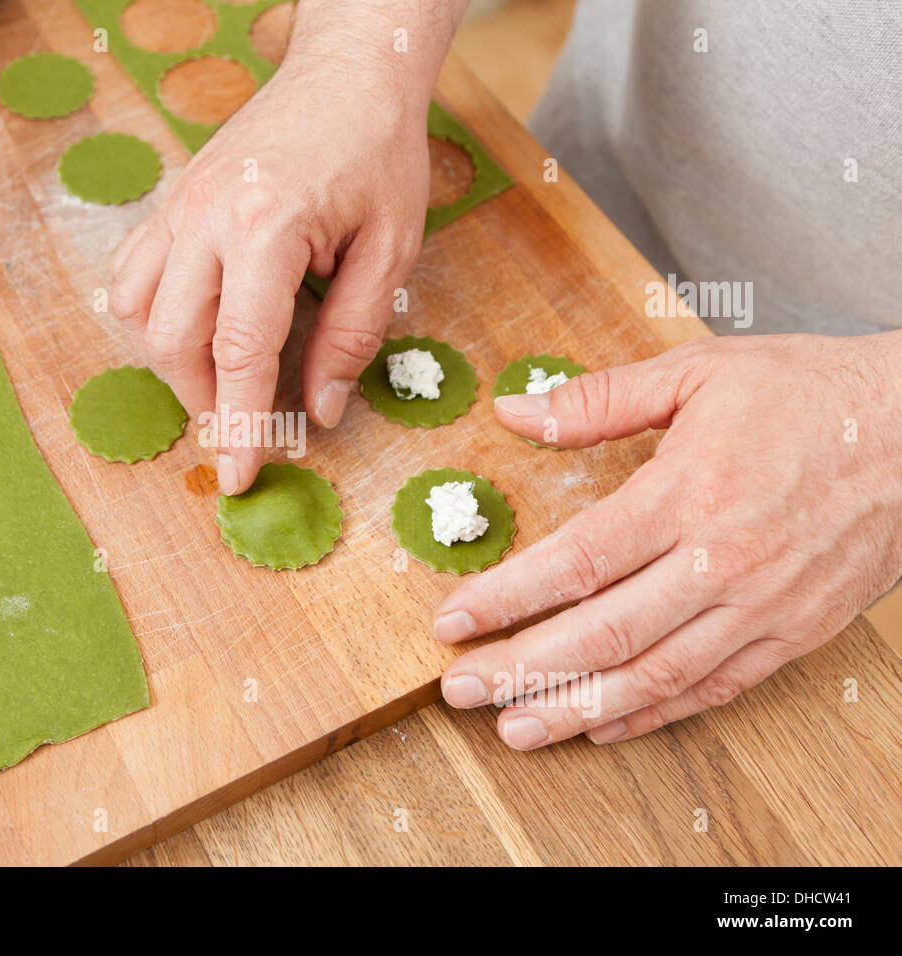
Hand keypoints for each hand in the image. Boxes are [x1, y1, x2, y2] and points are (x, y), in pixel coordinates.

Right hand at [109, 9, 443, 494]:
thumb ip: (350, 334)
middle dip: (205, 399)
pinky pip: (132, 272)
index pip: (240, 351)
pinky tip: (192, 328)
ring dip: (173, 361)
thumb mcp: (390, 249)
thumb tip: (317, 410)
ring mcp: (178, 204)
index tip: (240, 476)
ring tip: (221, 379)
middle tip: (246, 425)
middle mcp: (204, 216)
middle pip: (173, 339)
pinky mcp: (171, 199)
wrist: (348, 71)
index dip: (239, 423)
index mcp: (265, 226)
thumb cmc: (379, 153)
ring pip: (136, 310)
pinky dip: (150, 316)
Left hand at [433, 332, 901, 748]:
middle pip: (601, 634)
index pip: (574, 562)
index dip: (505, 598)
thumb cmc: (808, 393)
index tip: (451, 621)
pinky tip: (602, 723)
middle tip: (461, 690)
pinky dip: (654, 713)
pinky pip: (713, 688)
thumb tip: (513, 412)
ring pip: (653, 676)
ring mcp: (761, 605)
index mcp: (687, 493)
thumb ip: (600, 399)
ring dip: (575, 708)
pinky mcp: (794, 632)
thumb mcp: (698, 372)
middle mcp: (720, 561)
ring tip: (515, 729)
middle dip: (521, 669)